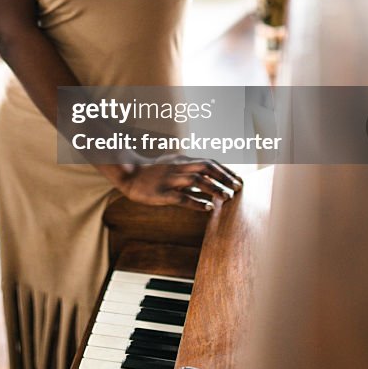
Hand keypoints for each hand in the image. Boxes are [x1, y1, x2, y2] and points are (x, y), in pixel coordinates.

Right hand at [115, 155, 241, 210]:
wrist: (129, 175)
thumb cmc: (153, 173)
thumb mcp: (173, 167)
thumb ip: (189, 172)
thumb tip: (209, 183)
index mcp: (182, 160)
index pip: (209, 162)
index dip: (225, 171)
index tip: (238, 179)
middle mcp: (178, 167)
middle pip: (206, 168)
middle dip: (224, 177)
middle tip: (238, 187)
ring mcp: (170, 179)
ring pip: (197, 180)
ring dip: (214, 188)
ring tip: (227, 197)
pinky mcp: (162, 193)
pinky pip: (182, 197)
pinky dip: (197, 202)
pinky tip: (208, 208)